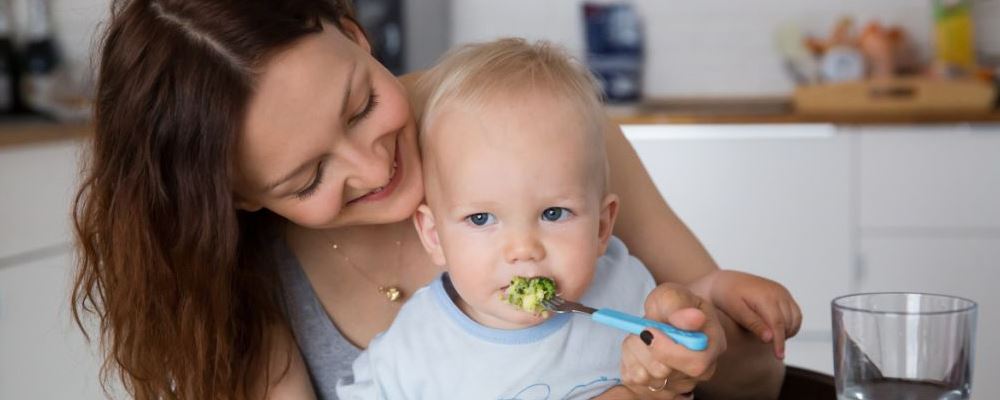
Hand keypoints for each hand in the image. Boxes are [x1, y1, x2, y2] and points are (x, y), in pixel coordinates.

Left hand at [619, 283, 725, 398]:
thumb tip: (694, 318)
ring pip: (644, 376)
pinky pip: (632, 379)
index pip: (696, 363)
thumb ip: (680, 307)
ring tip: (643, 335)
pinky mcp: (655, 389)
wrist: (667, 316)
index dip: (668, 350)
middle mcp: (700, 371)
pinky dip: (628, 359)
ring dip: (635, 350)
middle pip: (664, 372)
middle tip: (643, 328)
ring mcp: (679, 384)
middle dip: (645, 347)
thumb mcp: (674, 295)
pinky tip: (639, 348)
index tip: (648, 330)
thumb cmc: (674, 305)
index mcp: (712, 345)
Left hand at [703, 270, 801, 358]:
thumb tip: (770, 339)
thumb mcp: (736, 312)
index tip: (779, 356)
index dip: (779, 342)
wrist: (725, 281)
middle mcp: (778, 292)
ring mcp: (782, 292)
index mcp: (766, 296)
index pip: (778, 323)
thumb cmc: (727, 296)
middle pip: (788, 323)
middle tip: (763, 341)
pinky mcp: (783, 294)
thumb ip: (754, 324)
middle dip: (781, 336)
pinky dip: (790, 324)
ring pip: (795, 319)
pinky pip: (795, 313)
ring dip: (787, 331)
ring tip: (769, 335)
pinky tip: (776, 329)